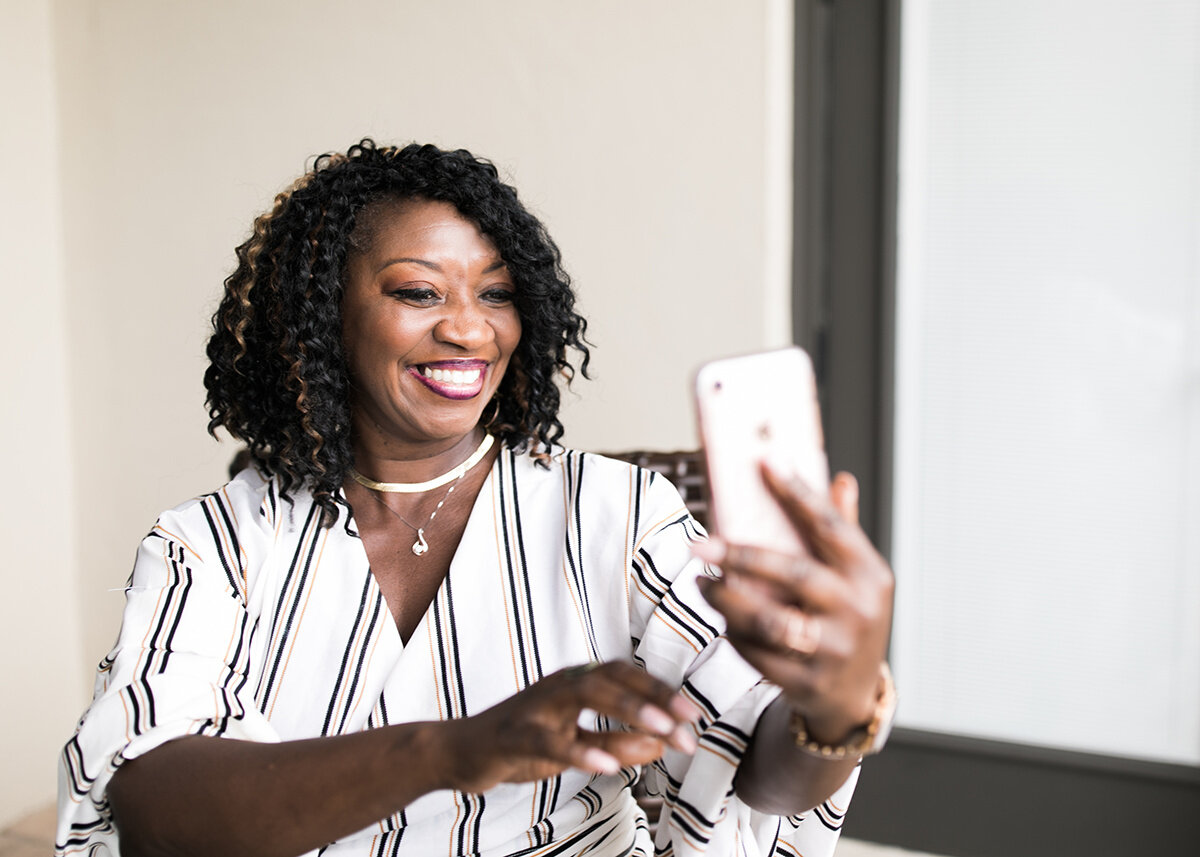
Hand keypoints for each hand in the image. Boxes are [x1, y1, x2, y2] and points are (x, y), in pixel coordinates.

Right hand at [442, 660, 699, 793]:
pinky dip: (579, 750)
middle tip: (687, 723)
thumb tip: (662, 744)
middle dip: (654, 697)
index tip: (693, 715)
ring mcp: (534, 706)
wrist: (460, 753)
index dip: (660, 691)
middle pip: (612, 678)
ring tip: (662, 730)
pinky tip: (606, 765)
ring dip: (627, 710)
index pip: (624, 676)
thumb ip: (617, 743)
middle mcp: (558, 685)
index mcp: (574, 683)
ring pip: (585, 695)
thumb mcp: (576, 746)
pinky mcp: (512, 733)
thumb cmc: (521, 745)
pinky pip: (548, 739)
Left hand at [696, 466, 893, 742]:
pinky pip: (759, 656)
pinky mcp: (808, 683)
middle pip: (794, 574)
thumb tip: (841, 478)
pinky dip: (734, 636)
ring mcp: (835, 650)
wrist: (855, 695)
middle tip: (698, 545)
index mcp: (869, 574)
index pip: (831, 526)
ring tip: (702, 584)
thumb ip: (843, 529)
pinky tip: (722, 620)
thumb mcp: (856, 577)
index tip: (764, 461)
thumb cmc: (847, 618)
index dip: (797, 493)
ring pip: (770, 622)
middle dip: (740, 557)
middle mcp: (857, 611)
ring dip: (727, 602)